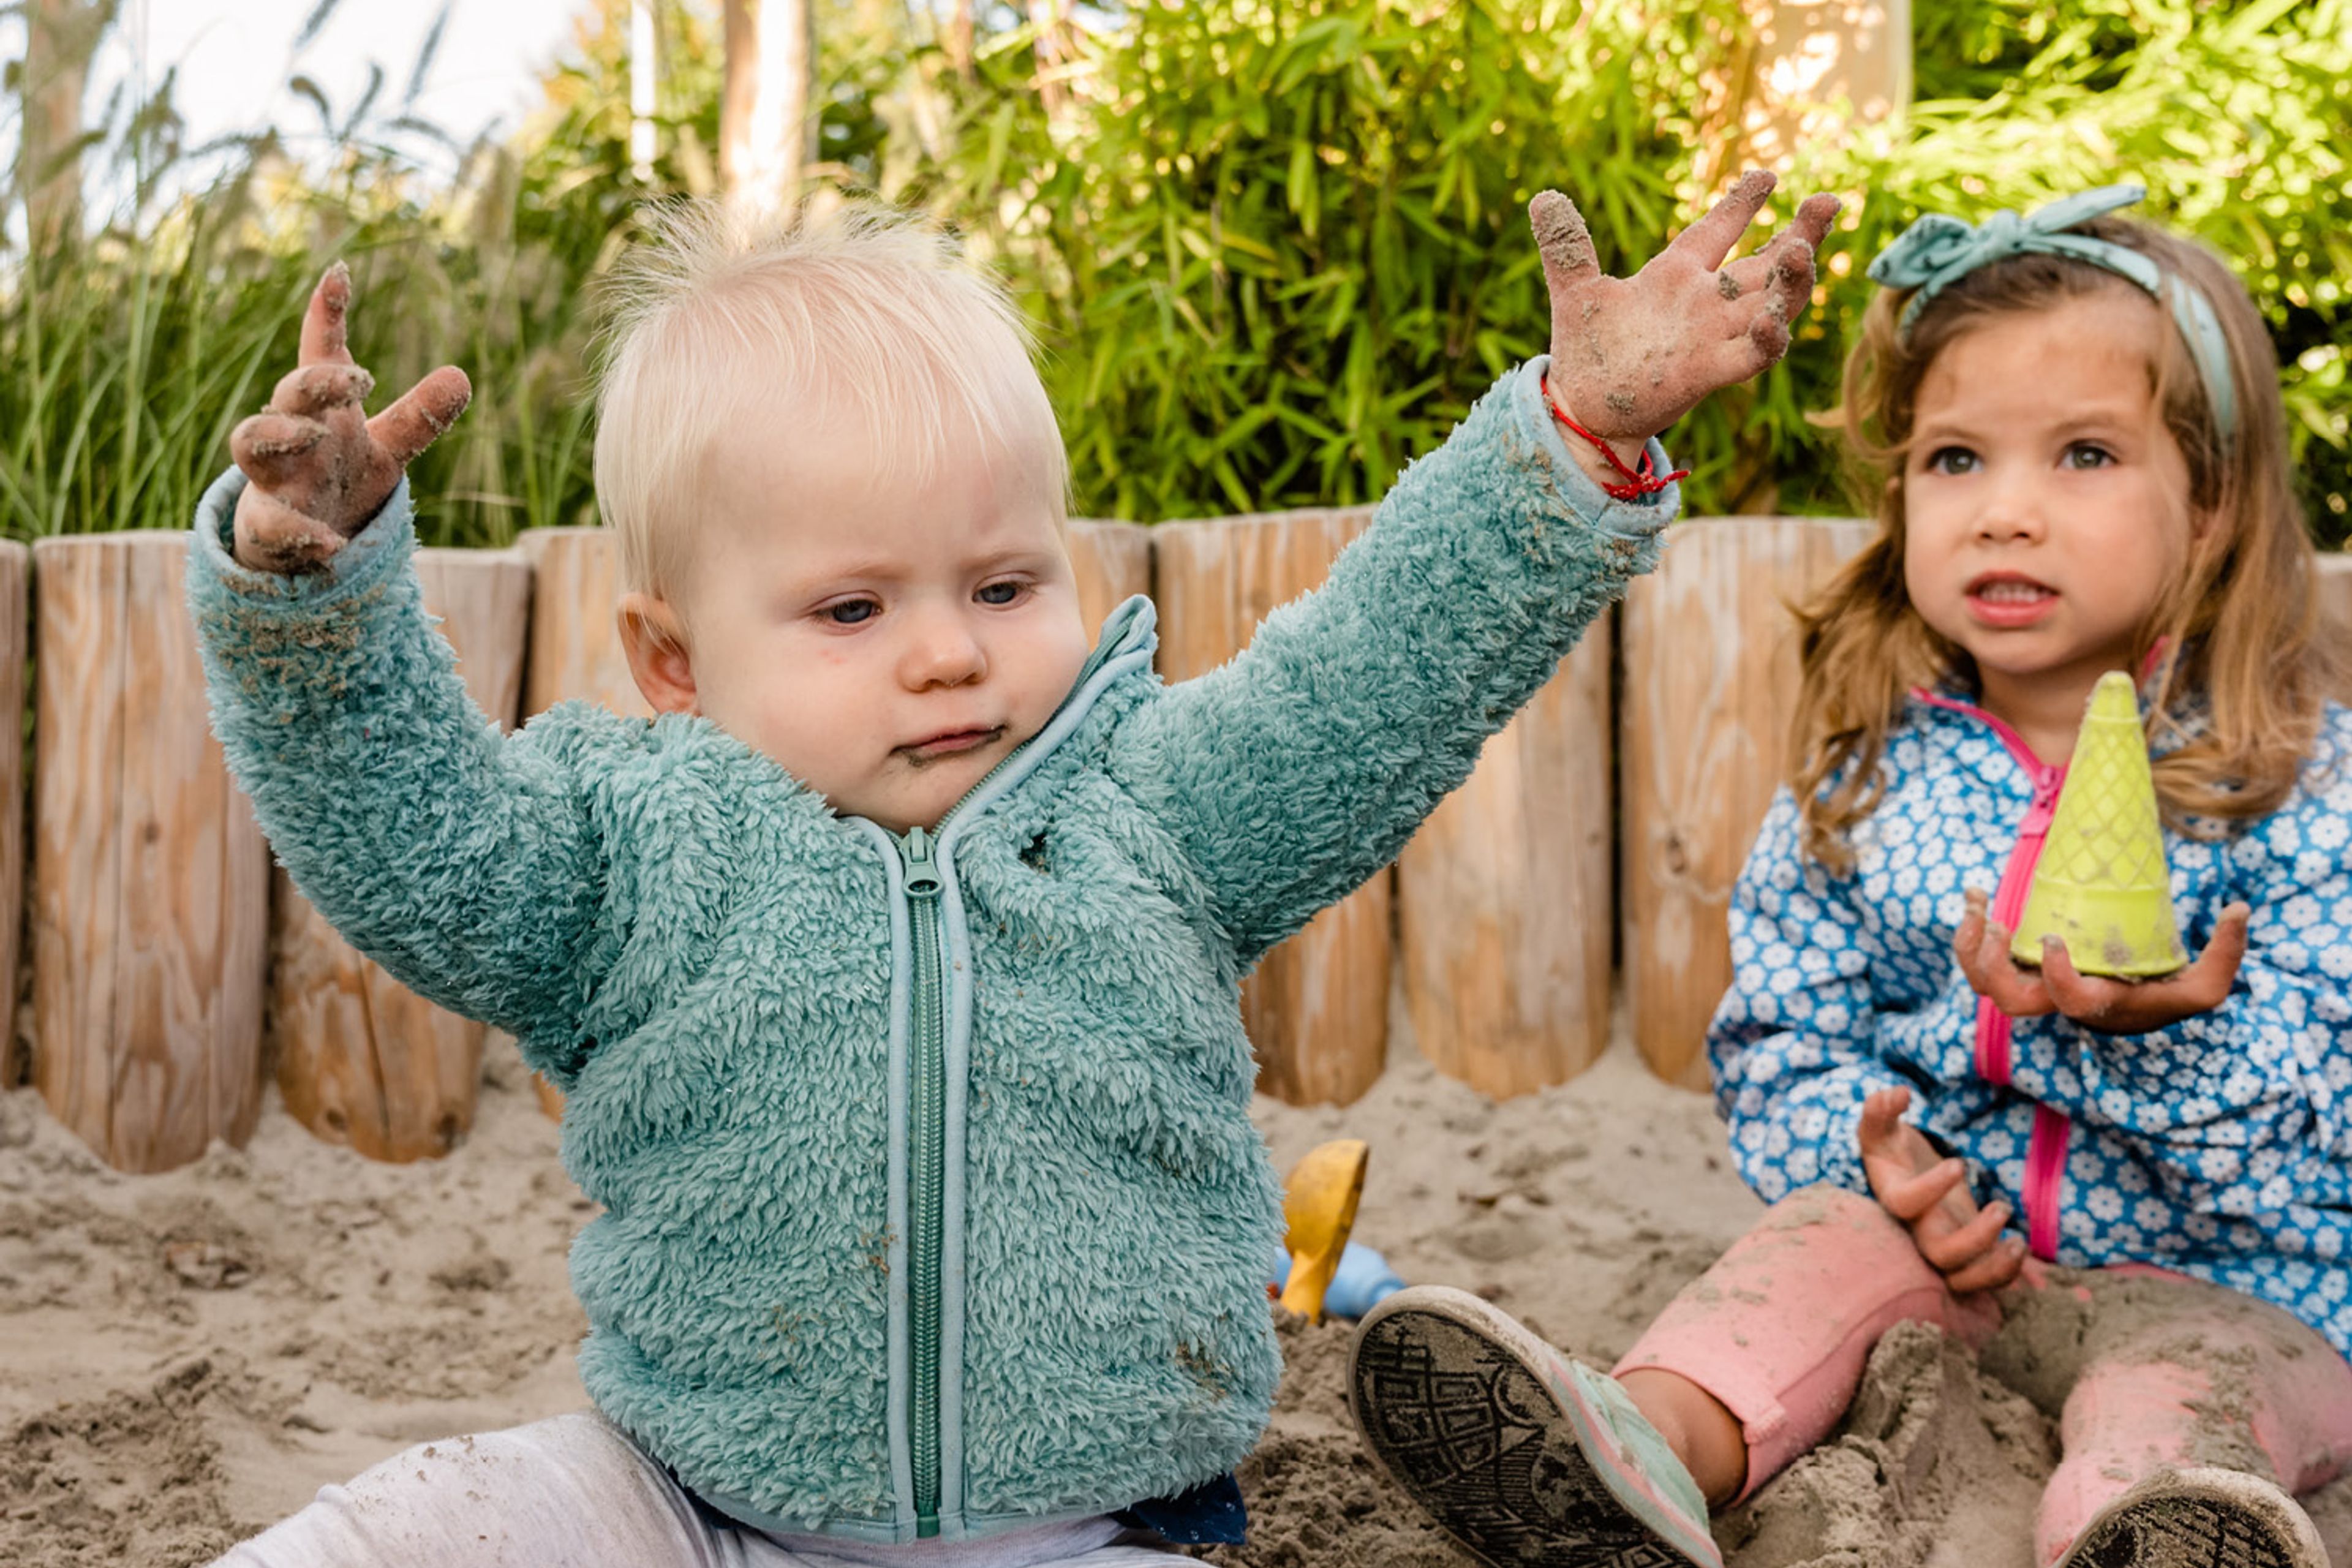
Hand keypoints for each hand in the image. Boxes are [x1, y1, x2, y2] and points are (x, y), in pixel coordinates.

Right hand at [230, 263, 470, 574]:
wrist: (301, 542)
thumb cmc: (340, 478)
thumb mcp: (386, 447)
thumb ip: (419, 417)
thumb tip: (461, 375)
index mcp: (324, 410)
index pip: (322, 354)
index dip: (329, 315)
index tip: (340, 273)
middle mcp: (291, 434)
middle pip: (289, 392)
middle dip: (316, 380)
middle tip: (358, 377)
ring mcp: (273, 479)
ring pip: (250, 444)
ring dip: (279, 435)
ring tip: (315, 436)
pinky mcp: (267, 527)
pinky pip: (271, 528)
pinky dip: (299, 534)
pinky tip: (331, 545)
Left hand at [1533, 169, 1839, 473]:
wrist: (1580, 407)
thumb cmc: (1586, 350)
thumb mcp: (1575, 290)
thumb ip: (1567, 246)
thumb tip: (1542, 196)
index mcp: (1676, 275)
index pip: (1717, 231)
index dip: (1741, 204)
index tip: (1767, 174)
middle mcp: (1704, 303)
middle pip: (1764, 263)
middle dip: (1799, 234)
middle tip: (1829, 200)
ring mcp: (1711, 337)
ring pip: (1770, 303)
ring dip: (1793, 279)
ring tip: (1804, 247)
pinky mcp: (1710, 372)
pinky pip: (1752, 356)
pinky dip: (1768, 338)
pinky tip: (1775, 319)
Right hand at [1858, 1086, 2023, 1293]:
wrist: (1905, 1178)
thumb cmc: (1892, 1152)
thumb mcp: (1882, 1129)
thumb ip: (1880, 1111)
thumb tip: (1897, 1093)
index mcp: (1894, 1198)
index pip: (1905, 1204)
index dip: (1930, 1189)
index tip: (1958, 1163)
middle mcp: (1916, 1231)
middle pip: (1939, 1255)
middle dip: (1975, 1239)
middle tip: (2000, 1207)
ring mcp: (1941, 1247)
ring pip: (1961, 1280)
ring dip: (1994, 1268)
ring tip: (2018, 1241)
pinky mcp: (1964, 1256)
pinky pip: (1982, 1282)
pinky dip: (2003, 1274)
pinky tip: (2018, 1245)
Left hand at [1954, 888, 2249, 1035]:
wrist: (2135, 1011)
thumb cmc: (2169, 998)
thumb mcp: (2205, 986)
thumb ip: (2225, 953)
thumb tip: (2240, 908)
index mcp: (2097, 1003)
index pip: (2068, 1000)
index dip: (2056, 975)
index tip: (2054, 939)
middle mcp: (2056, 1000)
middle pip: (2008, 1000)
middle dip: (1990, 967)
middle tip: (1995, 926)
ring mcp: (2034, 986)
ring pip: (1984, 983)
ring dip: (1970, 945)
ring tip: (1976, 901)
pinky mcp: (2020, 970)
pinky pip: (1982, 962)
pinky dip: (1970, 934)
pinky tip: (1976, 899)